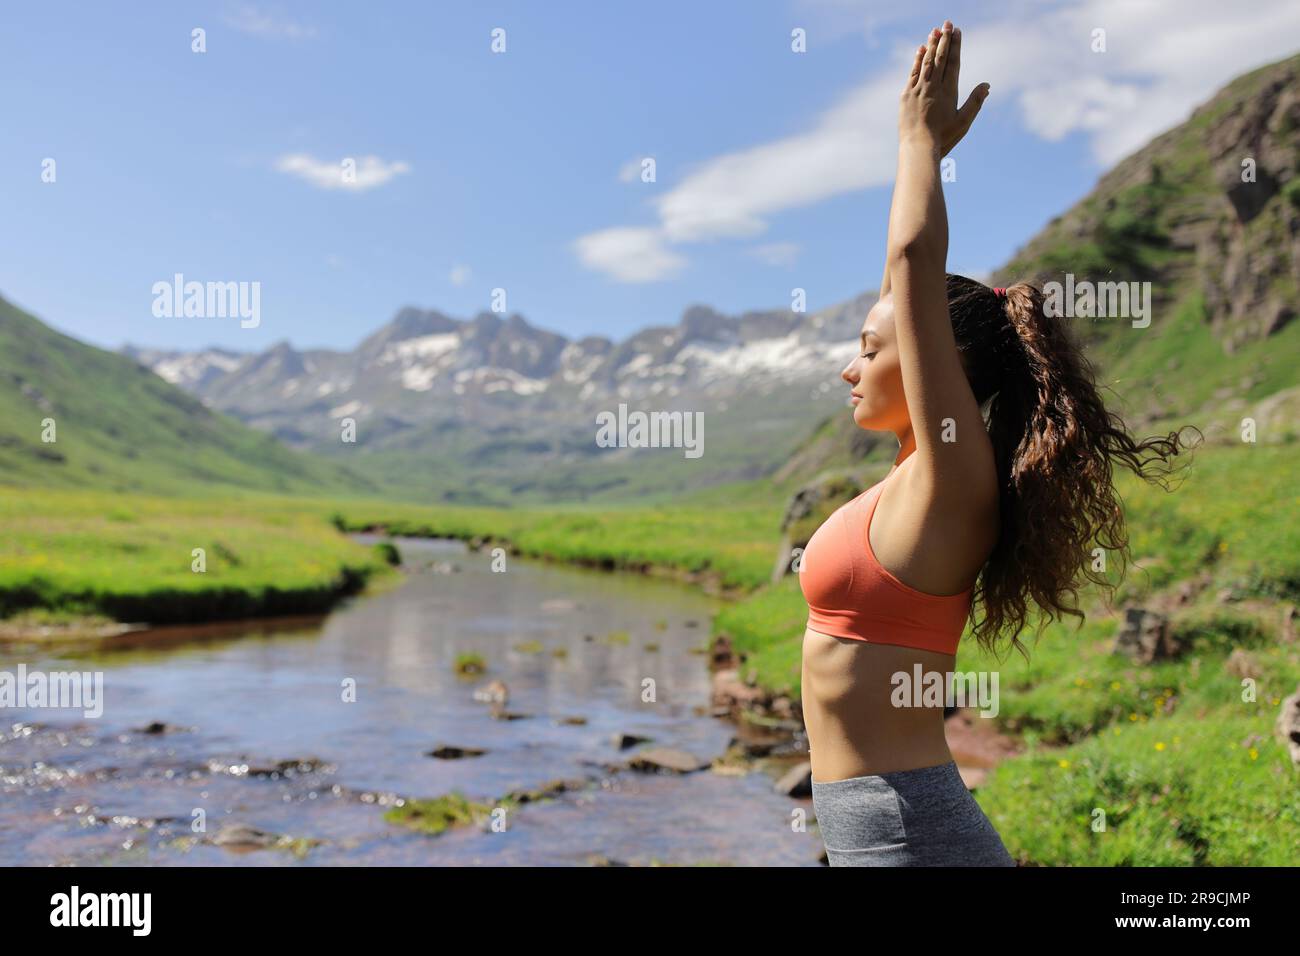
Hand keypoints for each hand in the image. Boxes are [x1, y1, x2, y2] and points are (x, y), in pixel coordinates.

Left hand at [898, 21, 989, 157]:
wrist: (918, 149)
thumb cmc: (944, 138)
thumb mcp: (964, 121)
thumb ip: (975, 102)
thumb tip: (987, 85)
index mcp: (948, 92)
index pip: (953, 63)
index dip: (955, 46)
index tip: (957, 32)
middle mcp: (933, 87)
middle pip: (939, 58)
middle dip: (944, 39)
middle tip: (947, 23)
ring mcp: (918, 90)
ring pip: (926, 62)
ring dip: (930, 45)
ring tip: (934, 30)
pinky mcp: (906, 96)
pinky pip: (913, 73)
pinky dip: (917, 60)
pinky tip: (920, 49)